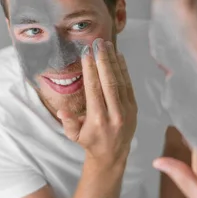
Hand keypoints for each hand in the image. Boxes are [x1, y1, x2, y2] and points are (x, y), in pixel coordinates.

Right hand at [58, 39, 137, 165]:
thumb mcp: (74, 136)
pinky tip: (119, 56)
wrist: (113, 155)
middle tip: (97, 43)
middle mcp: (114, 114)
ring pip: (120, 81)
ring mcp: (126, 110)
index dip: (90, 70)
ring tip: (107, 45)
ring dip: (113, 61)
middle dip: (103, 60)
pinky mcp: (134, 107)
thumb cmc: (89, 141)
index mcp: (98, 119)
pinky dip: (124, 69)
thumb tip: (62, 111)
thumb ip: (69, 123)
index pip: (94, 90)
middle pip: (109, 82)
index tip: (87, 54)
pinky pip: (128, 84)